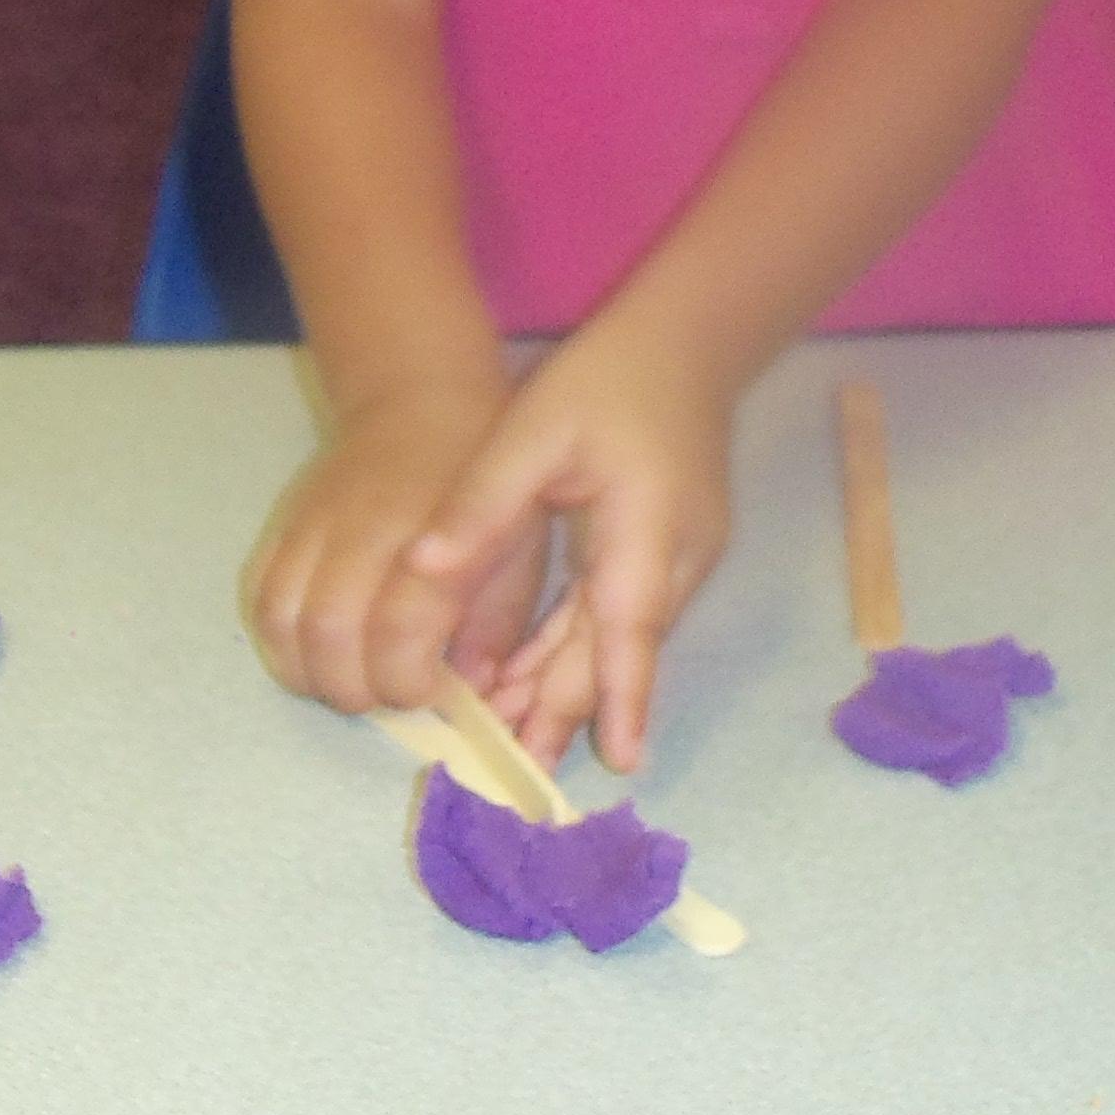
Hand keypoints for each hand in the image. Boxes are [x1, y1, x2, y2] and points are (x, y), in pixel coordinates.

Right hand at [245, 371, 545, 716]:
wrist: (422, 404)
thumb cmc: (482, 482)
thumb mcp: (519, 543)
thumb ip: (498, 623)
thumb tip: (472, 693)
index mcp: (434, 534)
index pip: (399, 633)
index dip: (408, 682)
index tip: (430, 690)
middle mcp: (365, 531)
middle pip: (331, 635)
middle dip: (357, 689)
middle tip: (387, 691)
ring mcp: (315, 527)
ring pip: (283, 621)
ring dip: (311, 673)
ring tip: (349, 679)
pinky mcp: (285, 526)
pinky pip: (260, 595)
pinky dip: (278, 640)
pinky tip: (315, 651)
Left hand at [412, 319, 733, 775]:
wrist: (687, 340)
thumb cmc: (612, 377)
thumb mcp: (536, 428)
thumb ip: (484, 503)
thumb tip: (426, 568)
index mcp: (649, 531)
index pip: (631, 629)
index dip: (623, 698)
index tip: (620, 764)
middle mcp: (676, 562)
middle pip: (618, 655)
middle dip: (567, 716)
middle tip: (510, 774)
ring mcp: (677, 563)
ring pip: (615, 644)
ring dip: (566, 691)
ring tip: (507, 746)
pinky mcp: (663, 555)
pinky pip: (616, 619)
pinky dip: (575, 655)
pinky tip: (529, 684)